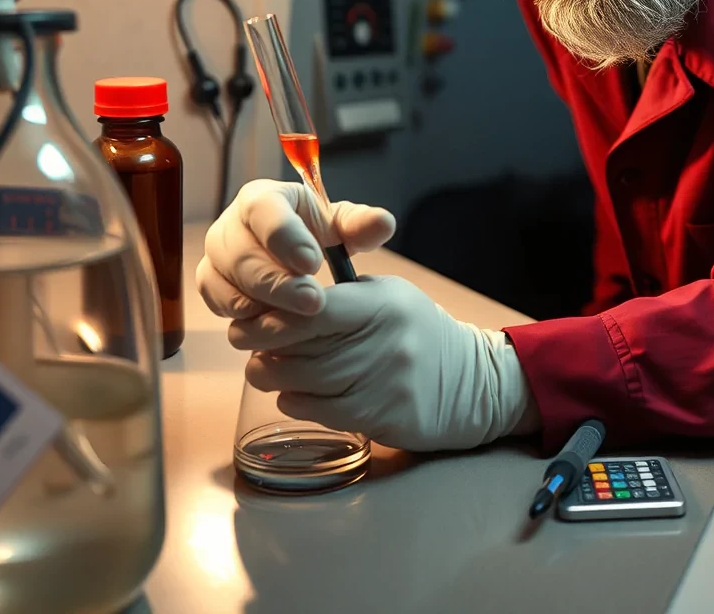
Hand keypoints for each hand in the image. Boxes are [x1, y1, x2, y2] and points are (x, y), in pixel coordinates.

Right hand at [195, 179, 395, 319]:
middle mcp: (231, 223)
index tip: (314, 264)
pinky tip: (272, 325)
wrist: (291, 253)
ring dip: (261, 303)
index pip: (264, 211)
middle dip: (278, 282)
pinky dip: (242, 316)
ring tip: (295, 320)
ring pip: (226, 280)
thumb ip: (361, 225)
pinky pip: (217, 301)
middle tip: (313, 302)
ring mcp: (217, 255)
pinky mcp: (210, 282)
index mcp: (261, 197)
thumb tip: (384, 223)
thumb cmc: (313, 233)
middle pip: (242, 253)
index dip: (286, 238)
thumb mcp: (341, 226)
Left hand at [228, 275, 540, 451]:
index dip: (276, 313)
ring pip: (307, 382)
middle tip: (244, 340)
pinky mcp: (381, 417)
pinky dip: (295, 402)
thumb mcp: (389, 297)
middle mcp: (383, 342)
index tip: (250, 314)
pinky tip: (289, 393)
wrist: (470, 382)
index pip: (317, 308)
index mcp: (382, 305)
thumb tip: (280, 297)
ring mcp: (383, 383)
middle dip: (264, 345)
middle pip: (305, 348)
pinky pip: (321, 411)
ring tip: (261, 367)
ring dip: (273, 375)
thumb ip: (343, 296)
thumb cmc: (417, 332)